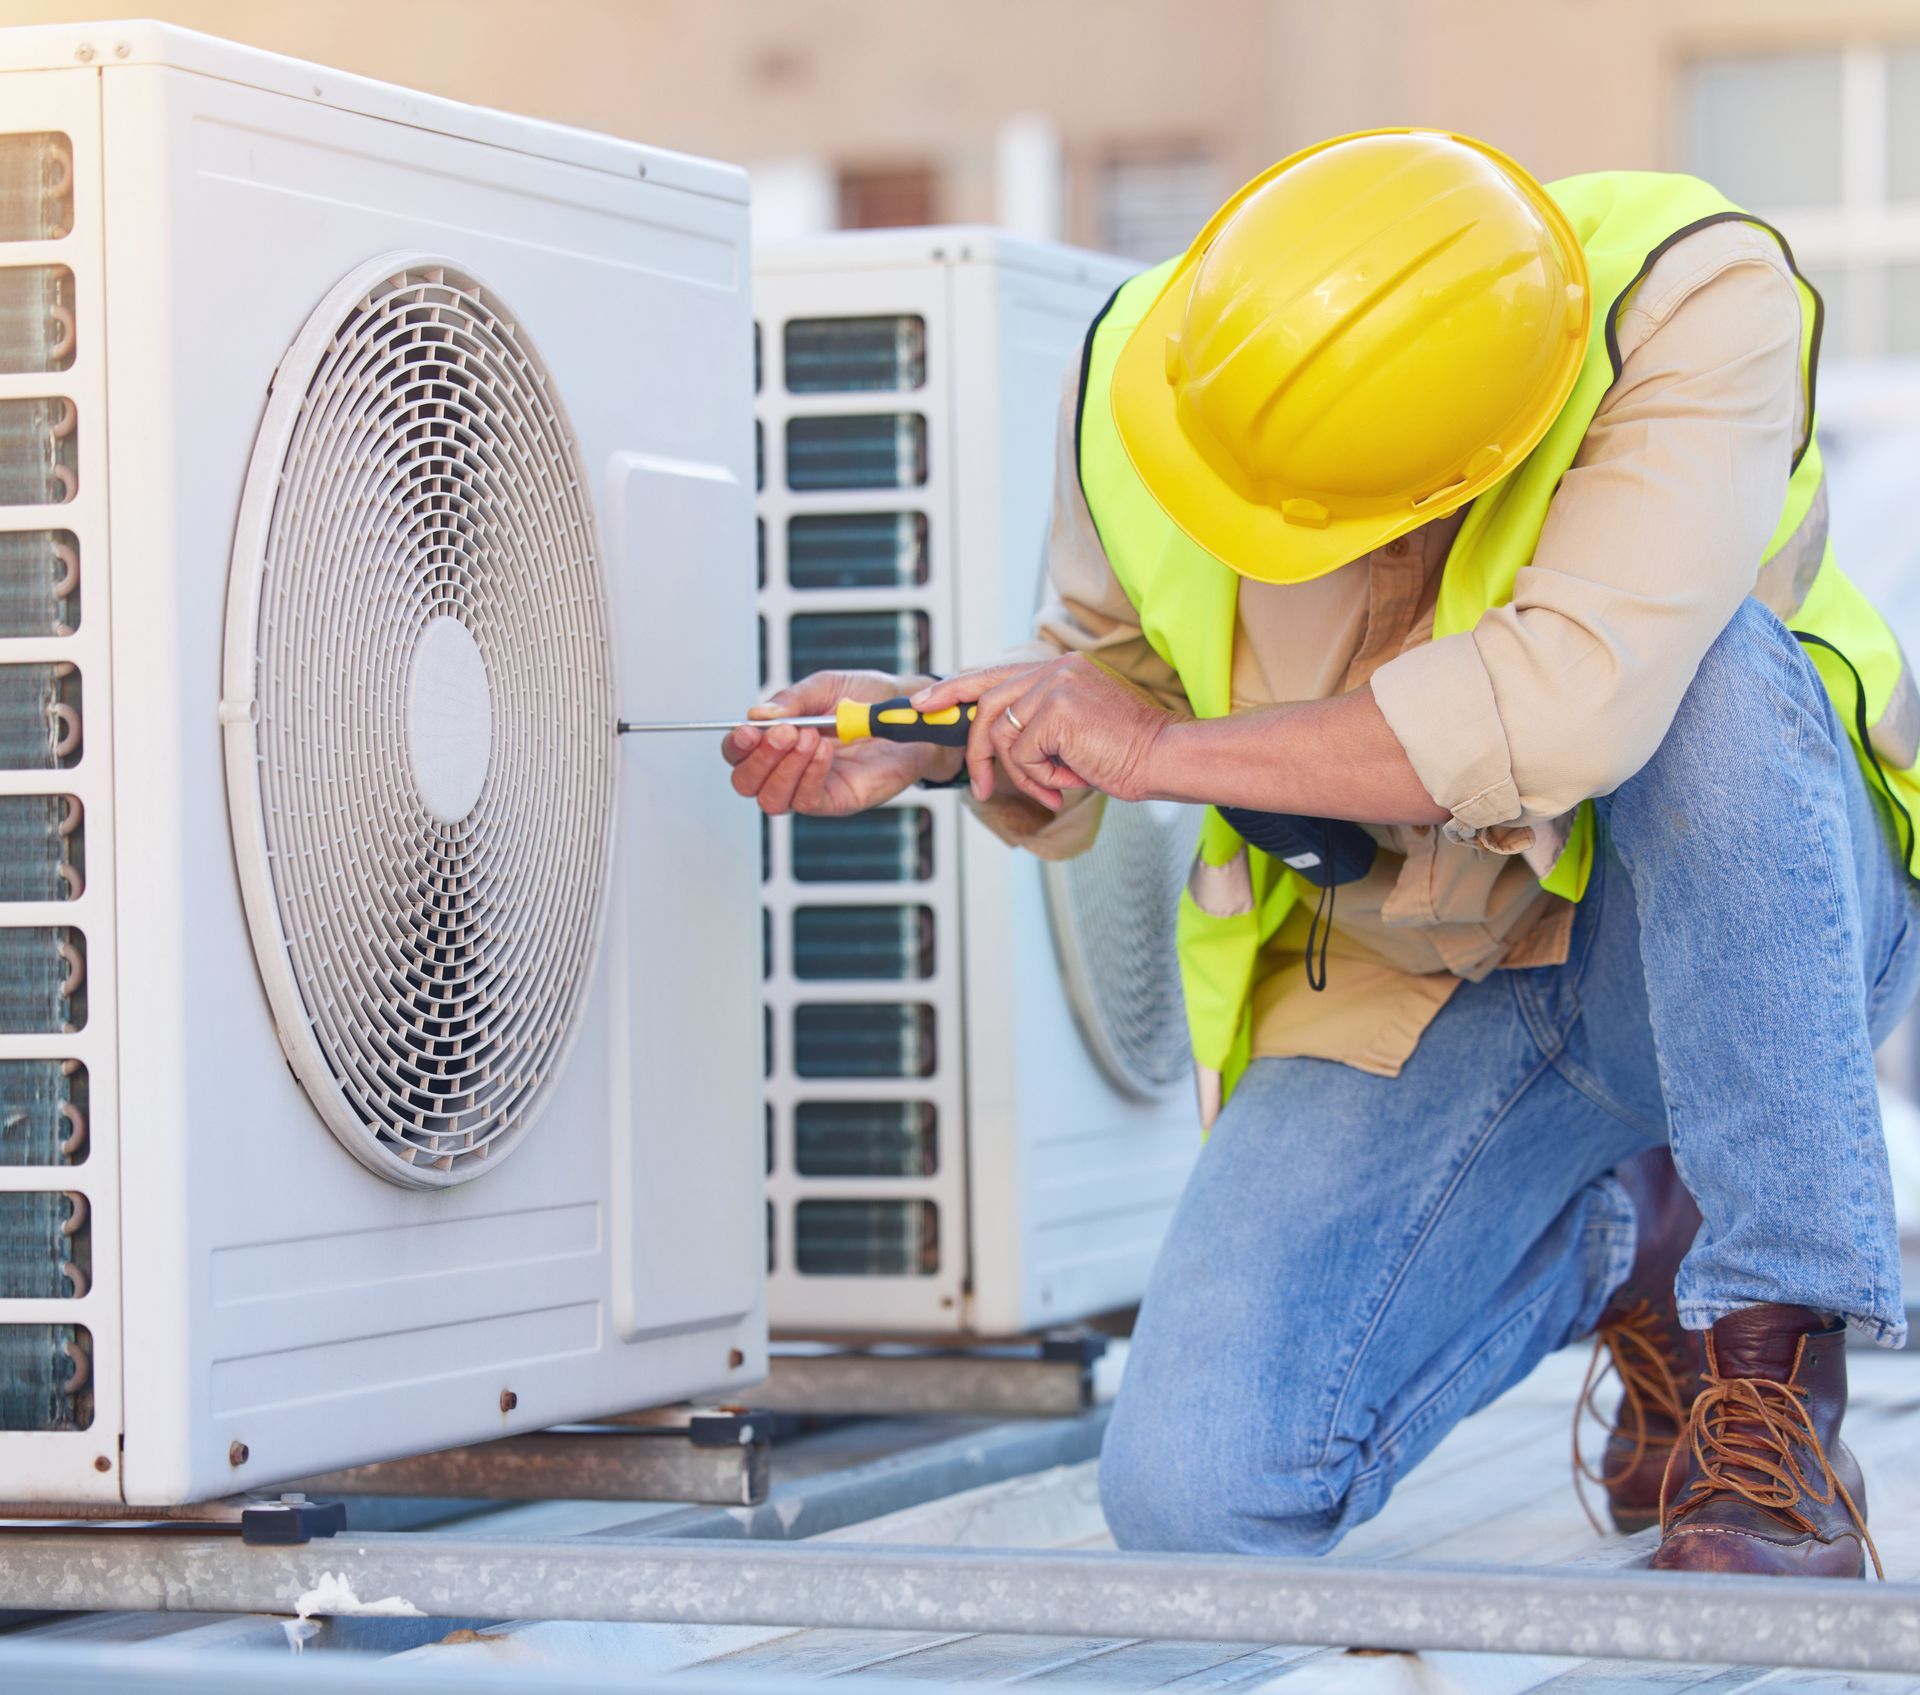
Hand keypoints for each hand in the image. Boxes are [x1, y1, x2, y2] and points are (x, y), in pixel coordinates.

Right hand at [722, 670, 954, 816]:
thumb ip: (792, 700)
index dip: (737, 745)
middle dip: (759, 759)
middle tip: (785, 732)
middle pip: (746, 782)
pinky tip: (825, 750)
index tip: (750, 729)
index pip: (738, 753)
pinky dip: (811, 774)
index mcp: (777, 738)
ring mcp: (809, 787)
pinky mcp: (835, 800)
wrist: (909, 711)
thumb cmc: (866, 697)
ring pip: (772, 799)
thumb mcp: (825, 687)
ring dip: (784, 768)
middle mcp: (787, 767)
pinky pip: (808, 800)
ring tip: (811, 737)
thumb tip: (757, 715)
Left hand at [913, 654, 1179, 808]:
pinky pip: (1021, 753)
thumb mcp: (1073, 733)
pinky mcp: (1056, 710)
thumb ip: (1037, 726)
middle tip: (980, 787)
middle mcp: (1054, 668)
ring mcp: (1054, 685)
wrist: (1165, 757)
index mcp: (1059, 668)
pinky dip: (1039, 777)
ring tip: (1052, 786)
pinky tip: (1069, 779)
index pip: (994, 673)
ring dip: (1021, 773)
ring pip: (1003, 735)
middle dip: (975, 750)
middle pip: (986, 704)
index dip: (955, 689)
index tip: (924, 703)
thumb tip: (995, 745)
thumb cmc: (1126, 753)